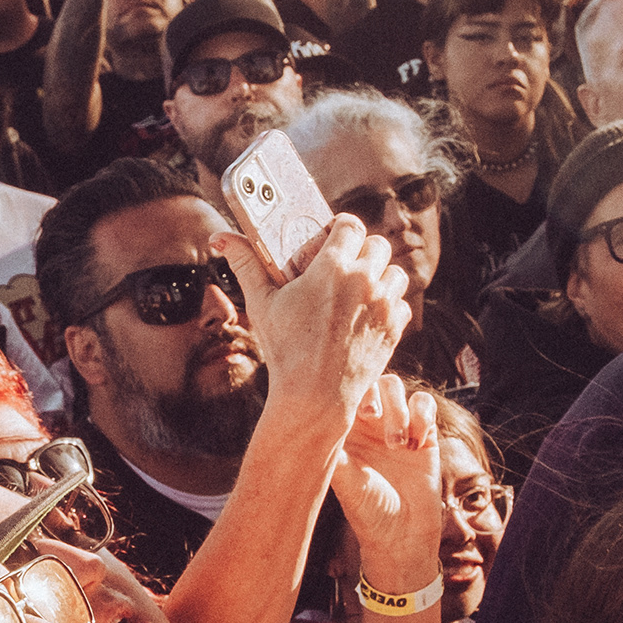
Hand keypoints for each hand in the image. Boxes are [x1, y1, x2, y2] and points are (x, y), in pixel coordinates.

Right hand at [227, 213, 405, 411]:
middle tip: (344, 264)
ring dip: (380, 275)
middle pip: (377, 244)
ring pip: (395, 272)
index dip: (342, 227)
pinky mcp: (395, 328)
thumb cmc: (285, 349)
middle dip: (362, 250)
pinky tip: (367, 313)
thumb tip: (220, 237)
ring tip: (359, 289)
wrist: (315, 397)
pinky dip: (389, 304)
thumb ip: (246, 263)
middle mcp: (364, 280)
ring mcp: (384, 304)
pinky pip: (402, 302)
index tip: (333, 236)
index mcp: (333, 267)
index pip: (350, 224)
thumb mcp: (261, 303)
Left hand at [330, 375, 448, 585]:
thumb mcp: (346, 481)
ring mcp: (397, 426)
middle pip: (372, 381)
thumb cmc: (368, 512)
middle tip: (374, 416)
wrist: (402, 537)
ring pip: (398, 389)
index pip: (343, 391)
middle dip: (377, 394)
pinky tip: (418, 442)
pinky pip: (425, 404)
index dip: (350, 389)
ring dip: (399, 409)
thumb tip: (314, 422)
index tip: (359, 412)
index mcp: (344, 430)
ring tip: (398, 444)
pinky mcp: (424, 435)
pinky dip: (423, 415)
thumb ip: (335, 452)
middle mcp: (369, 424)